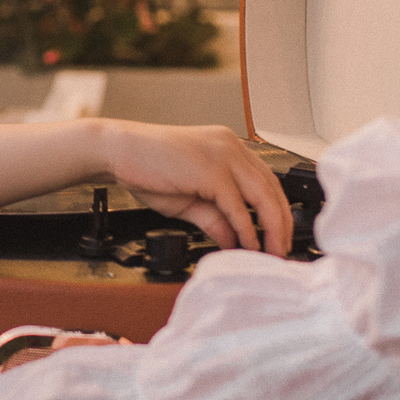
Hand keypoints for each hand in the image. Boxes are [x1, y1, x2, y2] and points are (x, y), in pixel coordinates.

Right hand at [104, 122, 291, 255]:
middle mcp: (232, 147)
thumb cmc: (147, 168)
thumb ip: (214, 218)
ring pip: (263, 196)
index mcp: (230, 147)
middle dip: (282, 223)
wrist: (117, 150)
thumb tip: (234, 241)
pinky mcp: (211, 170)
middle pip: (272, 188)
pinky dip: (246, 228)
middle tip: (282, 250)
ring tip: (272, 252)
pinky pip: (237, 205)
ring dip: (271, 228)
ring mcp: (223, 156)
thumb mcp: (188, 200)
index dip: (278, 210)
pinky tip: (249, 245)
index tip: (279, 235)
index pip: (267, 180)